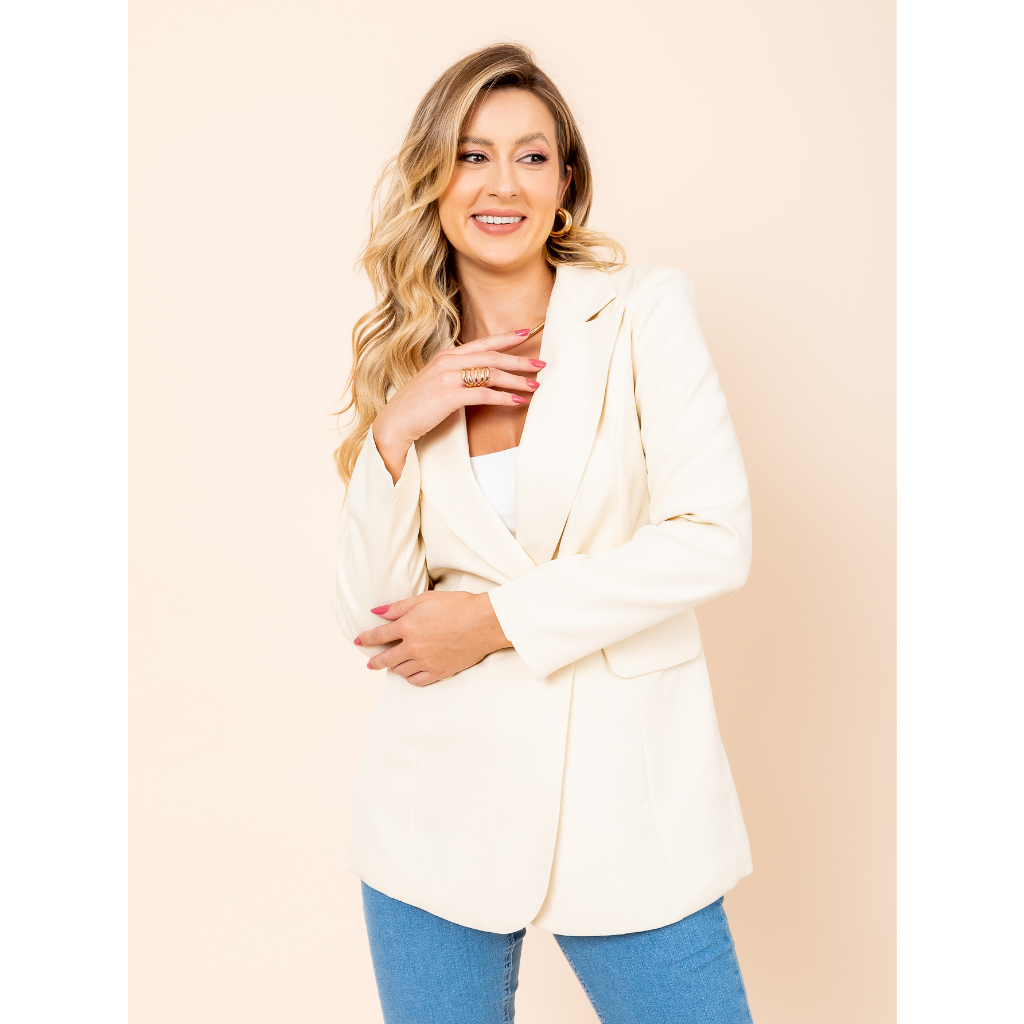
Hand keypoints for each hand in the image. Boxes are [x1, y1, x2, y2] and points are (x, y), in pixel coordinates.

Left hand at [355, 591, 510, 685]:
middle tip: (370, 663)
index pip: (379, 635)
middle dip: (375, 661)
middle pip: (386, 658)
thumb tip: (377, 612)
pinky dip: (410, 677)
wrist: (484, 622)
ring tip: (393, 665)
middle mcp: (413, 647)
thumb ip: (398, 607)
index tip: (359, 641)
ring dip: (394, 668)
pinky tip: (409, 673)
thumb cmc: (458, 606)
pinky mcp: (440, 671)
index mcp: (408, 626)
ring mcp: (426, 661)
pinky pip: (417, 680)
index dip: (366, 639)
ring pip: (400, 671)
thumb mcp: (425, 599)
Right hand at [372, 330, 544, 481]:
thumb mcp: (436, 383)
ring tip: (535, 384)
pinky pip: (484, 394)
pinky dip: (504, 397)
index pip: (482, 342)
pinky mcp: (450, 395)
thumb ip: (456, 375)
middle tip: (540, 363)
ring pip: (492, 373)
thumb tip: (480, 377)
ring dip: (517, 379)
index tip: (526, 331)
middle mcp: (448, 361)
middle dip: (519, 358)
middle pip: (492, 356)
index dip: (505, 337)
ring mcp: (448, 377)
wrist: (394, 424)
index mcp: (446, 356)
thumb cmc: (416, 407)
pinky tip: (517, 401)